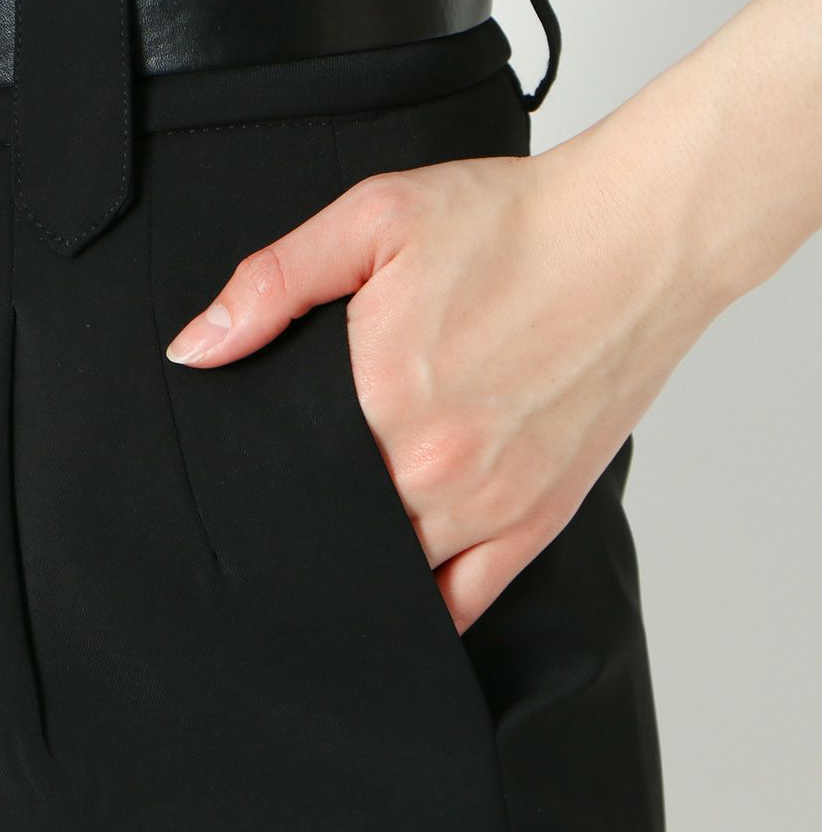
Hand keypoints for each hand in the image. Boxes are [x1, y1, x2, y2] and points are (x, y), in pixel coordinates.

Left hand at [164, 132, 726, 633]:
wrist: (636, 239)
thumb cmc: (515, 225)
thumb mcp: (375, 220)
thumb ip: (273, 284)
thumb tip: (195, 349)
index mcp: (381, 400)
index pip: (285, 481)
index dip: (256, 488)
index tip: (239, 494)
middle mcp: (433, 468)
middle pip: (334, 534)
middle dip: (299, 531)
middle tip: (275, 527)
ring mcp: (490, 504)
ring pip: (392, 577)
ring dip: (355, 570)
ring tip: (328, 559)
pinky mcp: (538, 518)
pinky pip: (466, 602)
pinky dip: (425, 611)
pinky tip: (397, 600)